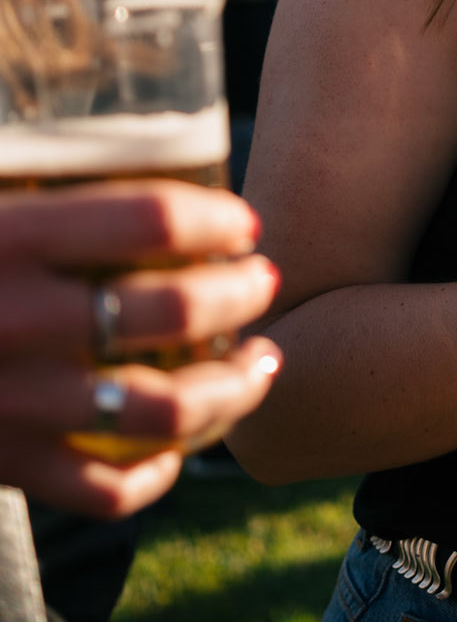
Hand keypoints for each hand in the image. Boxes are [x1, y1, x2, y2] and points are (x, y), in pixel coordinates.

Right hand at [0, 181, 281, 516]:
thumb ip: (29, 178)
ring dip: (233, 388)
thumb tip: (92, 132)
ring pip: (166, 409)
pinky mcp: (0, 465)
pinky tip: (178, 454)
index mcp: (3, 237)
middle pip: (177, 310)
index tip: (242, 223)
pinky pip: (105, 489)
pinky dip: (155, 476)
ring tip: (261, 365)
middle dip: (243, 296)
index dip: (217, 219)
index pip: (150, 218)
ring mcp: (13, 402)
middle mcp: (17, 318)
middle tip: (265, 284)